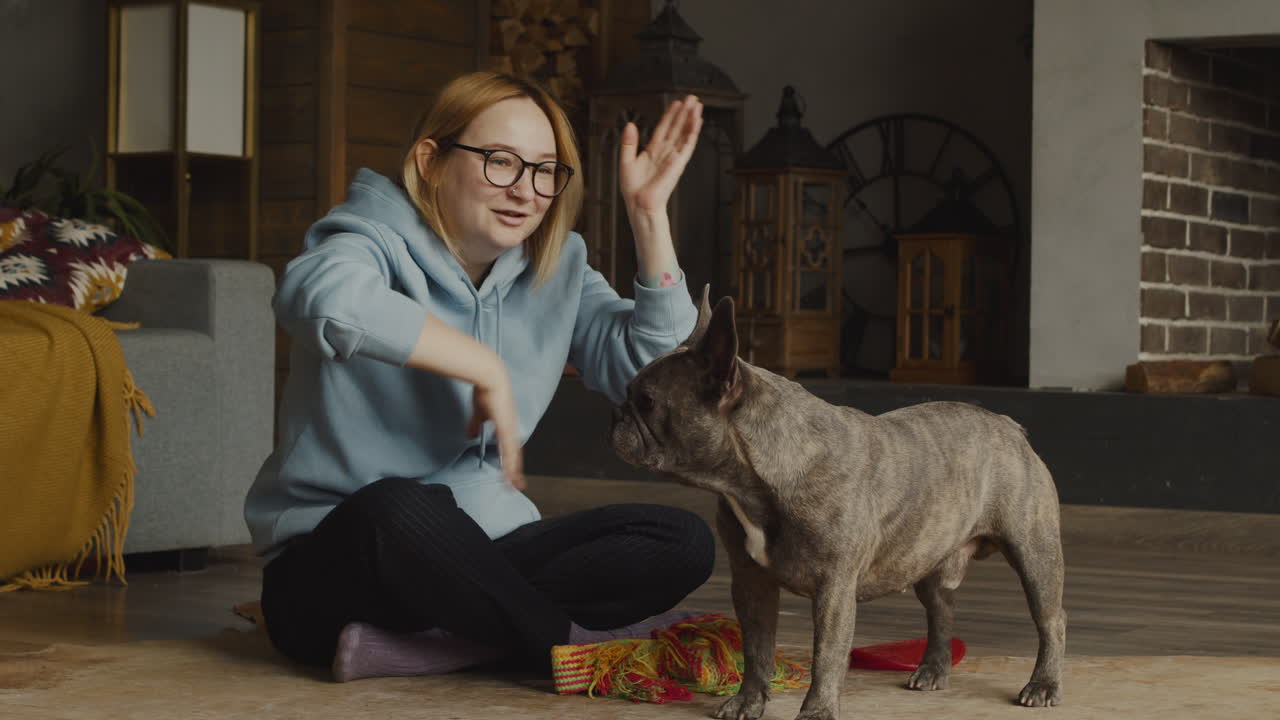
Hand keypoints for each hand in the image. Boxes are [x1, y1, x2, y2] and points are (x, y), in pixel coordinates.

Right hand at [467, 375, 525, 489]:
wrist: (490, 377)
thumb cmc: (485, 390)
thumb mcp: (478, 412)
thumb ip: (475, 424)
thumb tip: (470, 435)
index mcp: (506, 425)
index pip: (509, 446)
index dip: (510, 460)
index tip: (511, 471)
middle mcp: (511, 428)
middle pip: (514, 454)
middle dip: (515, 470)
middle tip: (517, 485)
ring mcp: (509, 429)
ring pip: (514, 456)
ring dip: (513, 471)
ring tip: (514, 485)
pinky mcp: (506, 428)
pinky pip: (508, 450)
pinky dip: (509, 463)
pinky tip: (510, 473)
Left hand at [618, 95, 703, 214]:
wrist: (640, 204)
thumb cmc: (634, 189)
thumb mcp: (626, 161)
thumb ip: (628, 142)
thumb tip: (630, 125)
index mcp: (652, 151)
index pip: (663, 128)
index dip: (670, 115)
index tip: (675, 103)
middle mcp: (665, 152)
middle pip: (677, 127)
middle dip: (684, 112)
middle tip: (691, 98)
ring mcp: (673, 157)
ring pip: (684, 133)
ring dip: (691, 118)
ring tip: (696, 104)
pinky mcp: (679, 163)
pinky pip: (688, 144)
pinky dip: (693, 132)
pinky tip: (697, 121)